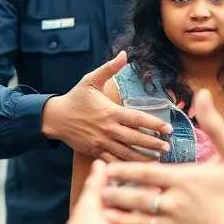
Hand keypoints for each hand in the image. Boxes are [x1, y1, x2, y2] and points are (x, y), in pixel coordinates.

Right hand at [42, 51, 171, 160]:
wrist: (55, 118)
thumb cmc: (75, 98)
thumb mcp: (91, 80)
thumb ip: (109, 68)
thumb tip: (124, 54)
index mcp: (110, 111)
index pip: (137, 119)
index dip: (154, 124)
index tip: (169, 128)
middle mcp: (108, 129)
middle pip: (136, 138)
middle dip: (153, 144)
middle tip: (168, 147)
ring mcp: (101, 142)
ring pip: (126, 153)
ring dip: (143, 157)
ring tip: (159, 160)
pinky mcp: (95, 151)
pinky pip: (113, 161)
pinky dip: (125, 165)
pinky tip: (137, 168)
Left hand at [102, 90, 223, 223]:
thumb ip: (215, 125)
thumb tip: (203, 94)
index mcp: (182, 179)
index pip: (144, 172)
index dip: (123, 169)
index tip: (107, 168)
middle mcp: (171, 203)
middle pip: (134, 195)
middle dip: (115, 192)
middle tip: (100, 190)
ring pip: (135, 220)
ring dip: (118, 214)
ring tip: (104, 212)